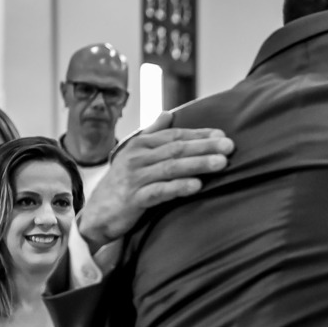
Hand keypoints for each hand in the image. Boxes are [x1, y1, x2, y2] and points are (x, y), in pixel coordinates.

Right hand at [78, 111, 233, 249]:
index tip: (223, 136)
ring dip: (198, 164)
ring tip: (221, 163)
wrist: (97, 213)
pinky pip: (160, 191)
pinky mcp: (134, 199)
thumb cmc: (122, 182)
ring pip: (171, 168)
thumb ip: (152, 134)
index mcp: (141, 145)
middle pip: (176, 149)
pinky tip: (197, 186)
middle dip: (204, 147)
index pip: (175, 136)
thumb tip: (167, 113)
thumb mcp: (134, 154)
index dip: (199, 135)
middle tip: (230, 146)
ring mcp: (136, 178)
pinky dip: (178, 187)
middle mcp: (138, 158)